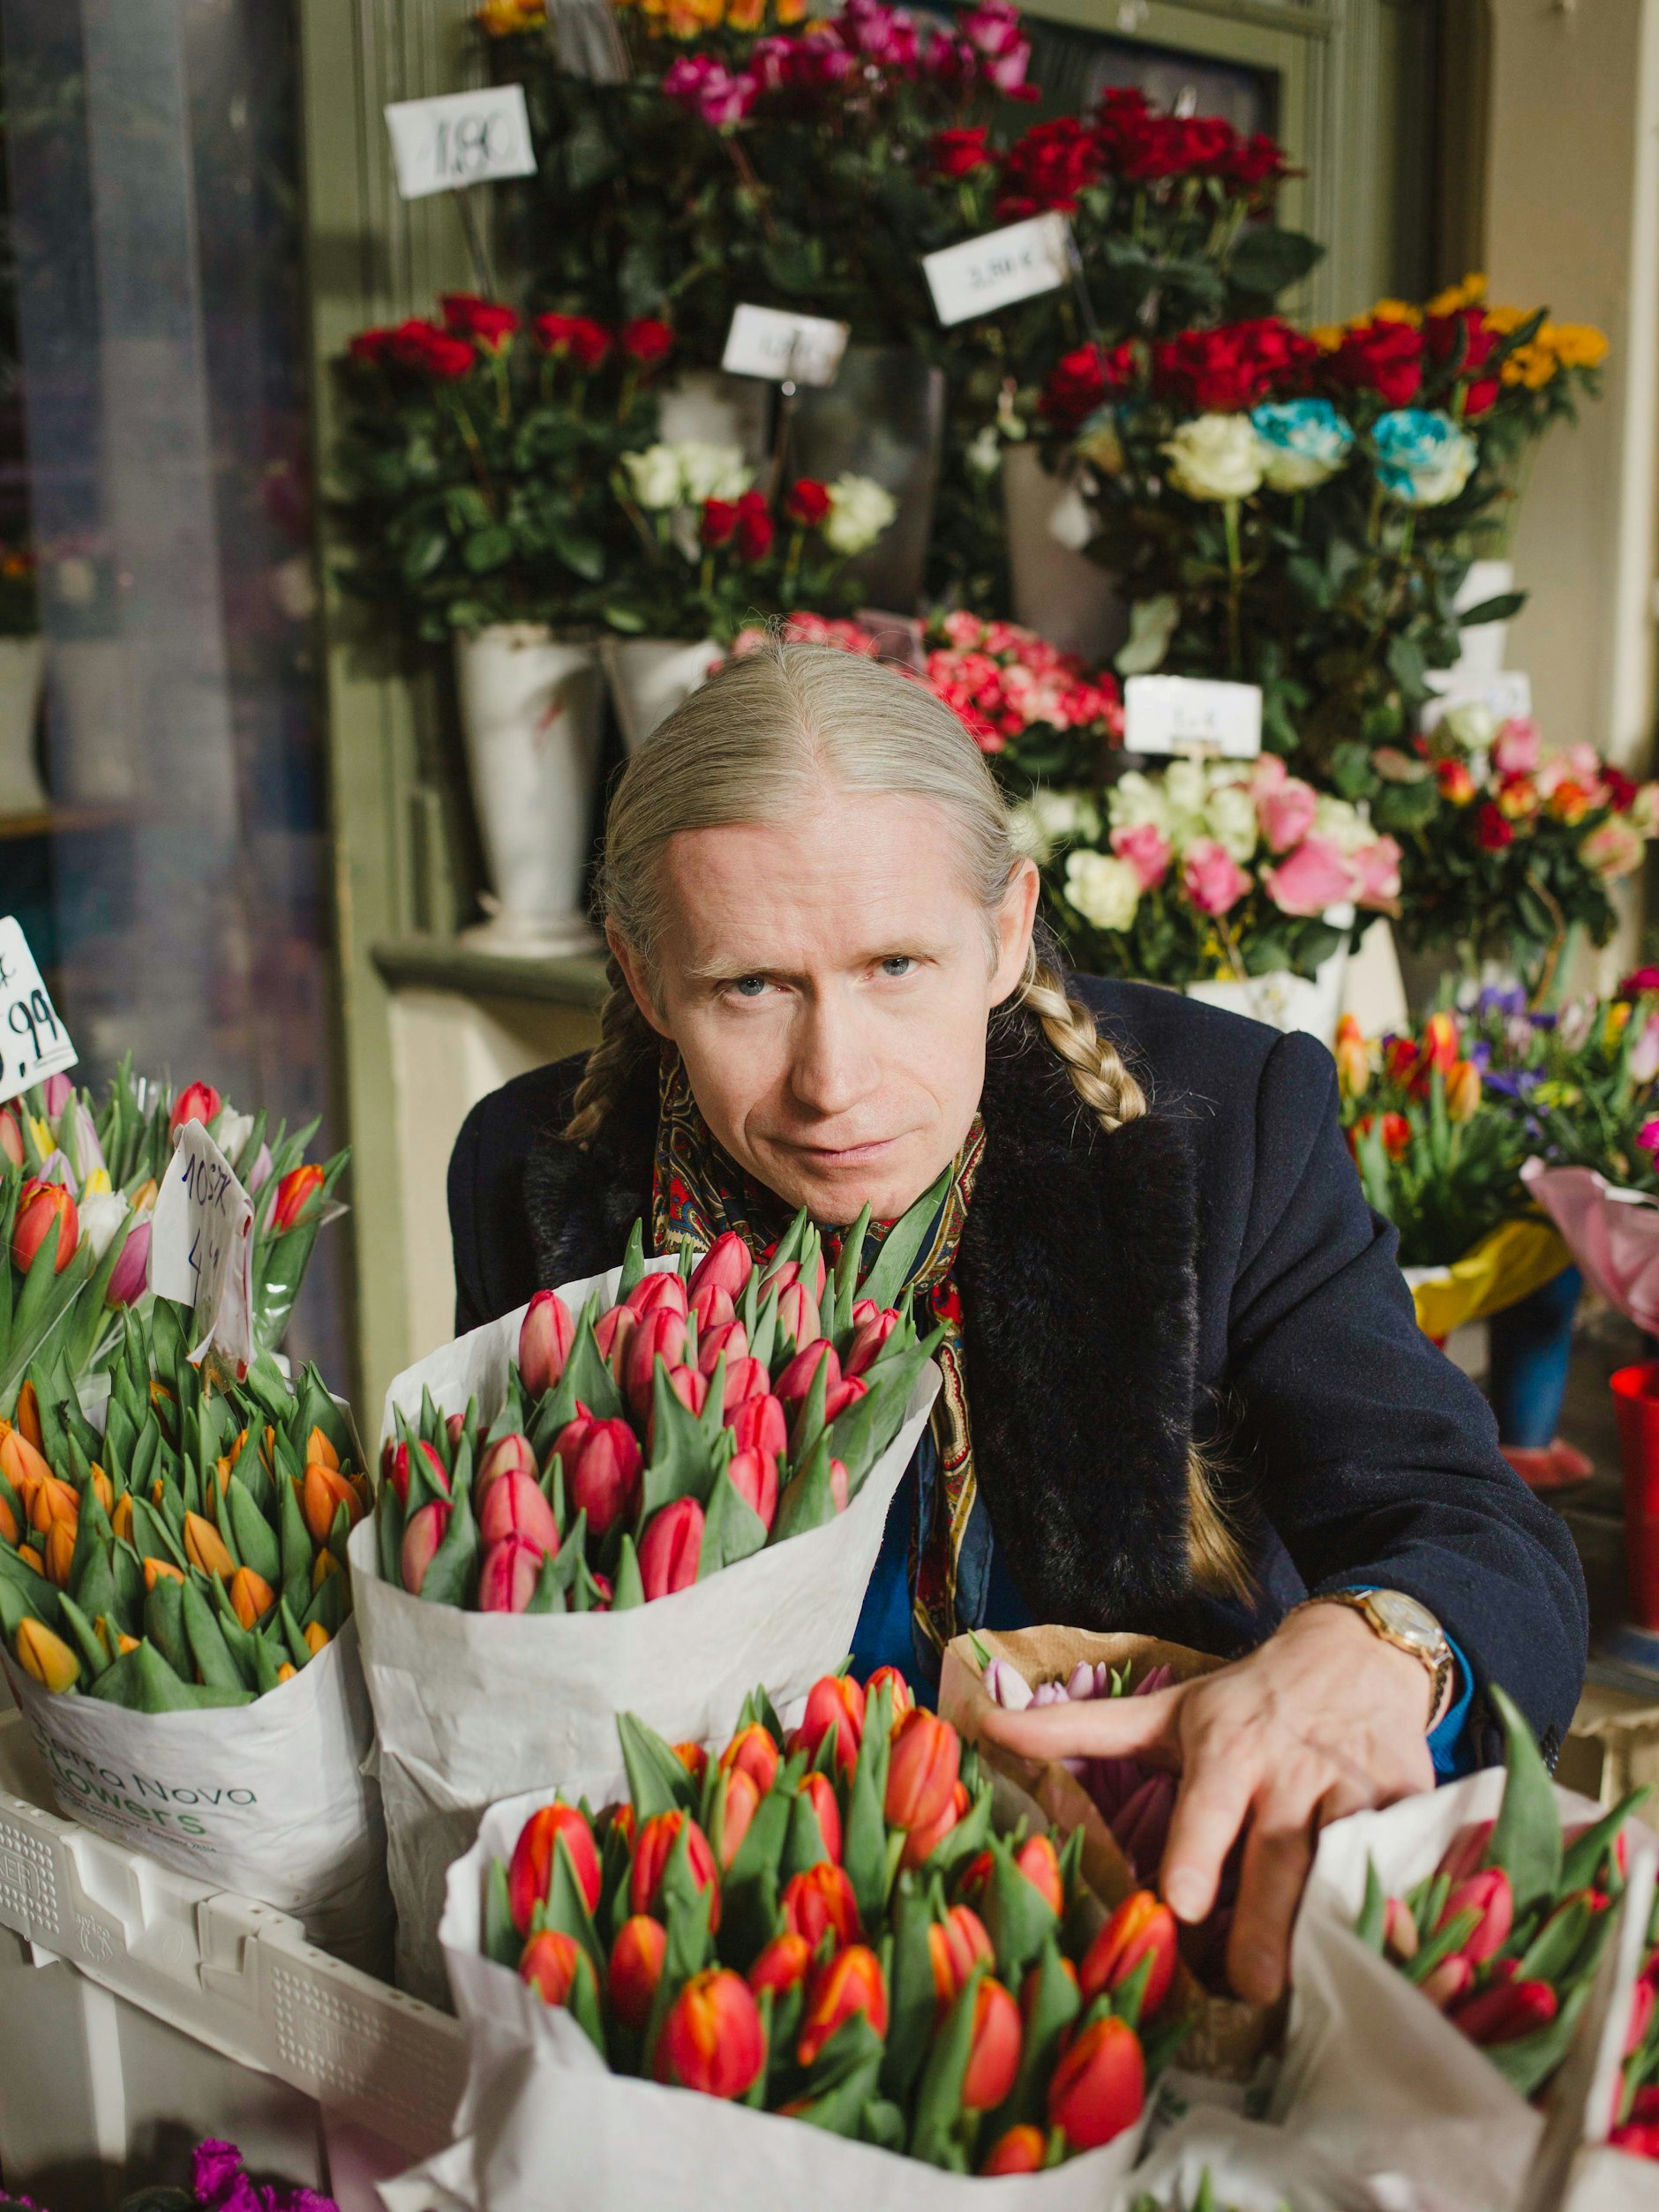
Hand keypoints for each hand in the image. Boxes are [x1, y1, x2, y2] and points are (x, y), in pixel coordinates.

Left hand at [976, 1606, 1435, 2005]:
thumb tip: (982, 1724)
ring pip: (1345, 1866)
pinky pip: (1407, 1861)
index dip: (1198, 1855)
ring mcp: (1355, 1791)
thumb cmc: (1247, 1699)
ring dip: (1333, 1924)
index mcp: (1227, 1749)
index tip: (1181, 1904)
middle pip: (1278, 1856)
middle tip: (1251, 1985)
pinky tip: (1402, 1948)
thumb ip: (1079, 1727)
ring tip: (1322, 1984)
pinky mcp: (1411, 1804)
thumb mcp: (1167, 1710)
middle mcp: (1290, 1773)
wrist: (1356, 1653)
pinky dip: (1408, 1901)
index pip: (1208, 1807)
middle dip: (1266, 1922)